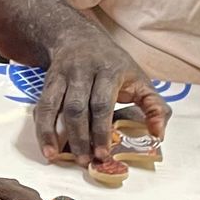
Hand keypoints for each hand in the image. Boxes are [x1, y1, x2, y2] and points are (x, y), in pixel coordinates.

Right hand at [32, 30, 169, 164]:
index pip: (102, 103)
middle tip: (84, 161)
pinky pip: (42, 106)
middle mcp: (83, 71)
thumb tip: (157, 134)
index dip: (101, 130)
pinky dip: (42, 129)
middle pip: (77, 107)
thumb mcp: (140, 79)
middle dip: (80, 137)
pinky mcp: (48, 81)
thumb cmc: (115, 65)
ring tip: (58, 158)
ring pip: (56, 107)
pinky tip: (47, 149)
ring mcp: (63, 75)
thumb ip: (155, 106)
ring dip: (55, 134)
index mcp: (109, 70)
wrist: (79, 37)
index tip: (103, 154)